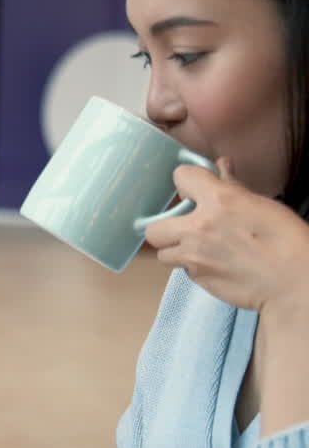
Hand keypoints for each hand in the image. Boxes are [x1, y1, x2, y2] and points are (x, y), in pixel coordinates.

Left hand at [145, 158, 308, 312]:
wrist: (293, 282)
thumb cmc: (286, 241)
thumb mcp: (262, 205)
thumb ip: (233, 186)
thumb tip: (221, 166)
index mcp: (220, 200)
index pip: (181, 176)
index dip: (187, 182)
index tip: (194, 190)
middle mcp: (199, 227)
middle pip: (154, 227)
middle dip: (167, 227)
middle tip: (185, 228)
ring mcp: (194, 256)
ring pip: (163, 253)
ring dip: (176, 250)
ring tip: (198, 249)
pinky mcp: (197, 278)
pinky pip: (182, 270)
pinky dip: (192, 267)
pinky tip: (213, 264)